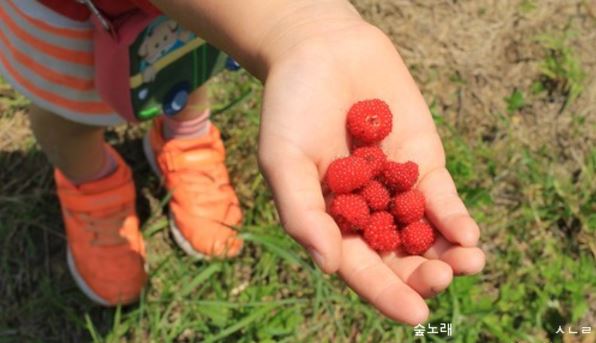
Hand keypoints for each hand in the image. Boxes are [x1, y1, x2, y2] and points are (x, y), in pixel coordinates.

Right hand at [258, 23, 484, 324]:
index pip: (360, 267)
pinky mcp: (422, 162)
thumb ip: (302, 212)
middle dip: (422, 274)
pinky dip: (454, 216)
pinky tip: (468, 234)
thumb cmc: (290, 106)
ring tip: (469, 263)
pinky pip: (440, 197)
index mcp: (330, 220)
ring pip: (425, 233)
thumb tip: (328, 266)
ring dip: (449, 253)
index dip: (385, 292)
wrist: (321, 52)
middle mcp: (365, 212)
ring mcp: (396, 188)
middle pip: (398, 257)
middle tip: (442, 281)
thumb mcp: (283, 159)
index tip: (414, 314)